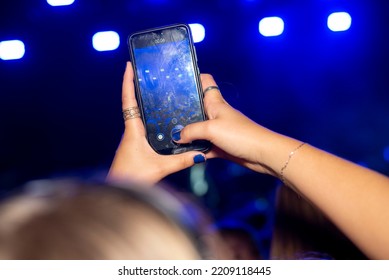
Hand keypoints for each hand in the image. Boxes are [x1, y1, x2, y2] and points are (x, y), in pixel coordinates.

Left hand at [107, 62, 206, 184]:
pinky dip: (145, 115)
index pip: (129, 102)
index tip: (129, 66)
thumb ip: (181, 160)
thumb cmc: (133, 178)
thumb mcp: (161, 168)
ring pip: (134, 114)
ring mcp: (131, 138)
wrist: (119, 191)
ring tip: (151, 88)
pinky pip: (139, 125)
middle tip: (143, 72)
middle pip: (130, 104)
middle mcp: (130, 131)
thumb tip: (200, 155)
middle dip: (135, 86)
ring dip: (139, 100)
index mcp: (133, 131)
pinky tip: (156, 116)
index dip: (128, 83)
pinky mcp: (134, 146)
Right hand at [174, 74, 292, 175]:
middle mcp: (216, 114)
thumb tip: (177, 136)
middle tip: (165, 112)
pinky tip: (184, 152)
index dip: (194, 77)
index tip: (178, 79)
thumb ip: (191, 131)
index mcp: (215, 103)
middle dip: (182, 109)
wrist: (261, 154)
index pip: (205, 81)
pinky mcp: (220, 145)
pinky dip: (196, 149)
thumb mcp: (211, 129)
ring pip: (198, 128)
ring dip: (187, 133)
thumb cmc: (241, 135)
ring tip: (169, 134)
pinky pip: (204, 145)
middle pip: (197, 106)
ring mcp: (218, 130)